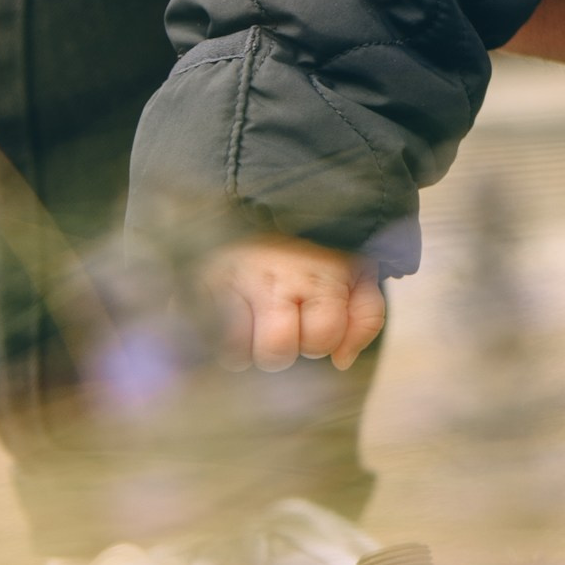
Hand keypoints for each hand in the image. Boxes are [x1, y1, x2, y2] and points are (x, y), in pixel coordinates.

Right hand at [205, 233, 384, 371]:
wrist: (262, 203)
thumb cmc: (312, 254)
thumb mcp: (356, 274)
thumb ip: (366, 317)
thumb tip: (342, 361)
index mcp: (320, 270)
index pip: (323, 337)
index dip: (320, 340)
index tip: (313, 318)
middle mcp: (276, 273)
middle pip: (276, 350)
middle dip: (282, 348)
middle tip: (280, 319)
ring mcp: (233, 278)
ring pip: (236, 352)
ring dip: (244, 347)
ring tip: (252, 318)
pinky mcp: (198, 283)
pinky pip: (204, 339)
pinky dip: (214, 338)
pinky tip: (226, 316)